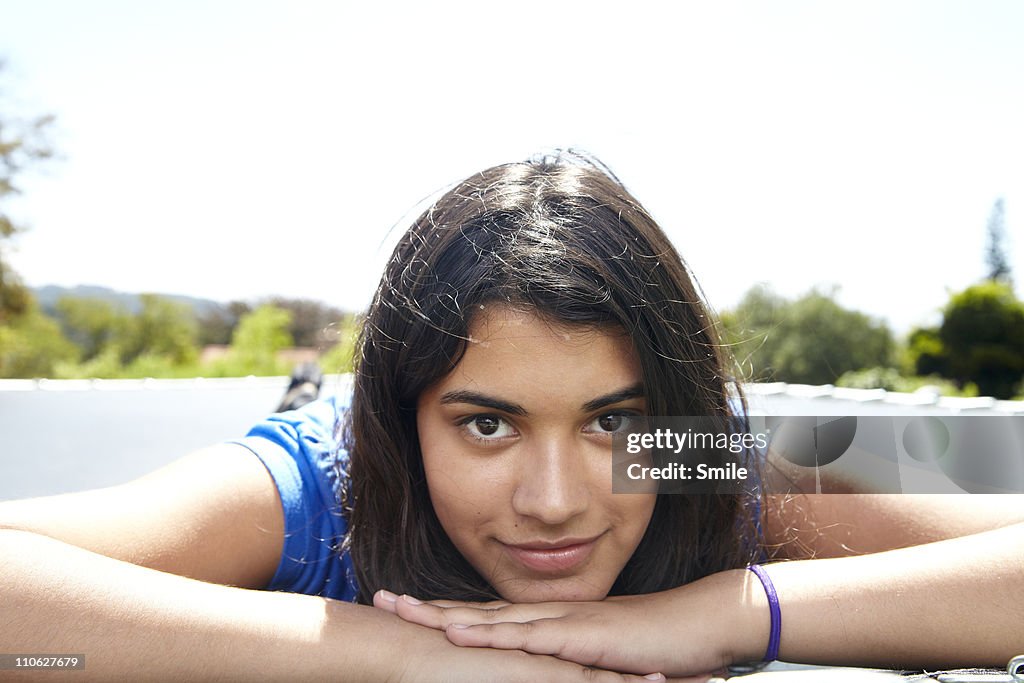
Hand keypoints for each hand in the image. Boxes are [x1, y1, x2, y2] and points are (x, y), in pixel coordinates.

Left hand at [374, 569, 759, 678]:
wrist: (701, 623)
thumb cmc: (655, 643)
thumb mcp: (600, 656)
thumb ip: (568, 658)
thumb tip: (544, 667)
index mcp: (551, 619)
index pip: (487, 615)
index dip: (445, 611)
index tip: (405, 608)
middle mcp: (550, 615)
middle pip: (478, 612)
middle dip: (428, 608)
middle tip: (382, 600)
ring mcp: (565, 623)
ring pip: (493, 619)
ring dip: (445, 616)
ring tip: (404, 612)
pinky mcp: (583, 639)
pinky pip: (530, 638)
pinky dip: (492, 637)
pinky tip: (462, 636)